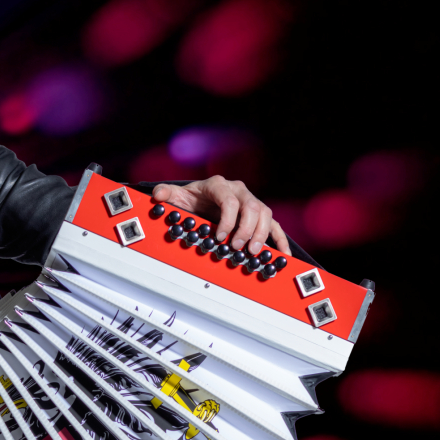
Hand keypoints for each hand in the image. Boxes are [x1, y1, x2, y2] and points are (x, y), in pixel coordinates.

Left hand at [151, 175, 290, 255]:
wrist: (200, 198)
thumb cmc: (189, 198)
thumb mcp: (176, 196)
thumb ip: (165, 193)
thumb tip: (157, 195)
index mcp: (219, 185)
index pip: (228, 200)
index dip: (227, 219)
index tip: (220, 236)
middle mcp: (238, 191)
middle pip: (251, 206)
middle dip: (246, 229)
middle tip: (237, 247)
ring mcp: (251, 202)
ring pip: (264, 214)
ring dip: (261, 234)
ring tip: (253, 252)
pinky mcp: (259, 215)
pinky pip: (274, 225)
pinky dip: (279, 239)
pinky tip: (282, 253)